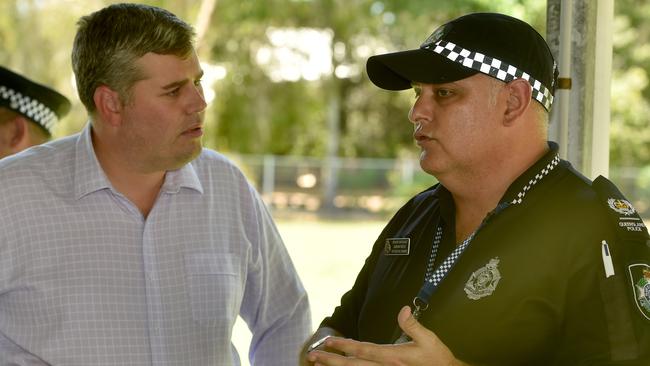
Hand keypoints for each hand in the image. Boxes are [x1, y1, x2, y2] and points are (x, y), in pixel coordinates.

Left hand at [306, 306, 469, 365]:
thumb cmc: (438, 359)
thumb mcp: (428, 339)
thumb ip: (413, 325)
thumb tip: (403, 309)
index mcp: (392, 357)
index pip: (361, 351)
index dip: (343, 346)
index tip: (327, 342)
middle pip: (352, 365)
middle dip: (330, 360)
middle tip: (312, 356)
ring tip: (318, 365)